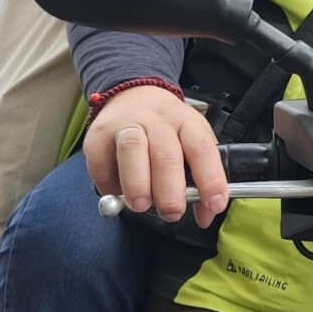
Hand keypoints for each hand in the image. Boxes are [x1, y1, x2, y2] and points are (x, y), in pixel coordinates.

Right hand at [83, 85, 228, 226]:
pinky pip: (101, 165)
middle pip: (165, 154)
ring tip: (140, 205)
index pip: (202, 149)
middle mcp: (157, 121)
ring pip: (132, 151)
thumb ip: (201, 180)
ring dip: (137, 184)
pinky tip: (118, 194)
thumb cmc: (167, 128)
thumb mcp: (191, 142)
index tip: (214, 204)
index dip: (210, 179)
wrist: (132, 95)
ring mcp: (126, 125)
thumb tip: (205, 215)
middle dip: (169, 190)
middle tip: (172, 213)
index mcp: (186, 123)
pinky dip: (110, 186)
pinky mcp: (98, 136)